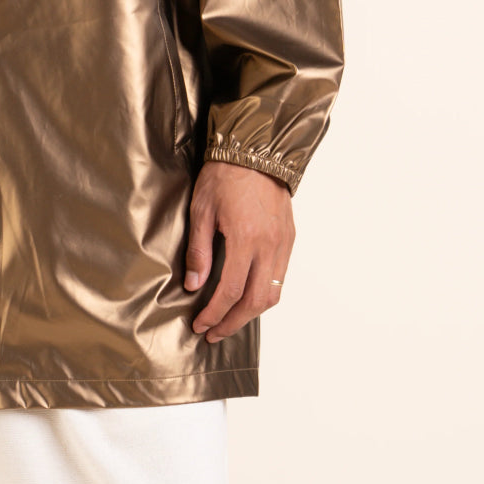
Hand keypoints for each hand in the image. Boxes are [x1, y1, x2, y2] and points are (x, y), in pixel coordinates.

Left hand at [184, 160, 294, 341]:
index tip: (201, 325)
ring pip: (273, 294)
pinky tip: (248, 296)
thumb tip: (194, 285)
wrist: (256, 150)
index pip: (230, 291)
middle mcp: (269, 245)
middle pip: (255, 301)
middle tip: (214, 333)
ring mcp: (283, 243)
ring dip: (251, 313)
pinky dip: (265, 294)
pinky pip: (281, 277)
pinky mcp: (289, 238)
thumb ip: (199, 250)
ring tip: (230, 320)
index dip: (215, 313)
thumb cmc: (224, 175)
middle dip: (233, 322)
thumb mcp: (201, 209)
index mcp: (245, 238)